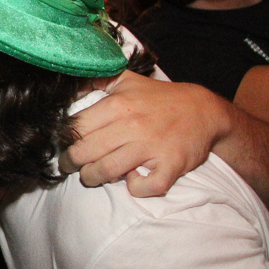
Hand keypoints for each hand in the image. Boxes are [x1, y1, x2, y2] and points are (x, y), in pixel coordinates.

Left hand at [62, 71, 218, 196]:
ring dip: (93, 177)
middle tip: (70, 166)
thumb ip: (96, 80)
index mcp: (118, 105)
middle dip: (71, 162)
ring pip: (107, 170)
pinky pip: (145, 187)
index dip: (65, 139)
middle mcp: (133, 125)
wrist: (205, 111)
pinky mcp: (171, 165)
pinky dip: (135, 188)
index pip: (77, 127)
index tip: (64, 145)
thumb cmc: (159, 98)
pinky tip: (132, 181)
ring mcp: (152, 147)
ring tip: (91, 176)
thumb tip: (67, 85)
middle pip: (85, 151)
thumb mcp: (126, 81)